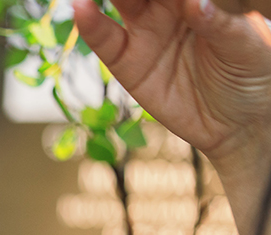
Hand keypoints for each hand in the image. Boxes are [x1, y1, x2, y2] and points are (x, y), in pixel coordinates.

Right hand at [72, 0, 270, 171]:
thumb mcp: (247, 47)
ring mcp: (146, 33)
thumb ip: (222, 24)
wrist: (236, 124)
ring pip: (122, 2)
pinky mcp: (127, 63)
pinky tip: (82, 8)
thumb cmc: (251, 75)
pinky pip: (105, 39)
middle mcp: (169, 9)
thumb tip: (195, 3)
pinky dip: (90, 23)